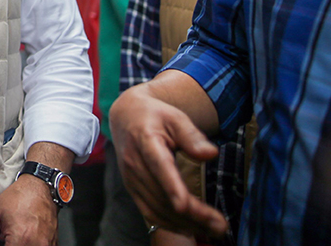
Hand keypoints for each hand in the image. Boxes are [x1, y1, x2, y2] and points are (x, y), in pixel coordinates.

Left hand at [0, 174, 57, 245]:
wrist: (38, 187)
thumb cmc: (19, 197)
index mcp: (21, 239)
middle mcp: (37, 245)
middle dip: (8, 245)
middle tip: (5, 237)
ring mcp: (47, 245)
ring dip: (19, 245)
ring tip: (15, 235)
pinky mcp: (53, 244)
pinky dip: (29, 245)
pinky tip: (25, 237)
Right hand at [110, 86, 227, 237]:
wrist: (125, 117)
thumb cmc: (154, 116)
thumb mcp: (175, 117)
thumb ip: (192, 135)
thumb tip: (211, 153)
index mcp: (145, 140)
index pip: (158, 166)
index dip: (171, 186)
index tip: (185, 205)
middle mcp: (134, 163)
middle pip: (162, 194)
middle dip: (192, 214)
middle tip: (221, 226)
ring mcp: (131, 178)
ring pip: (157, 208)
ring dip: (185, 224)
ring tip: (213, 230)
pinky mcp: (132, 188)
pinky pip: (149, 212)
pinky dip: (170, 225)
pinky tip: (190, 229)